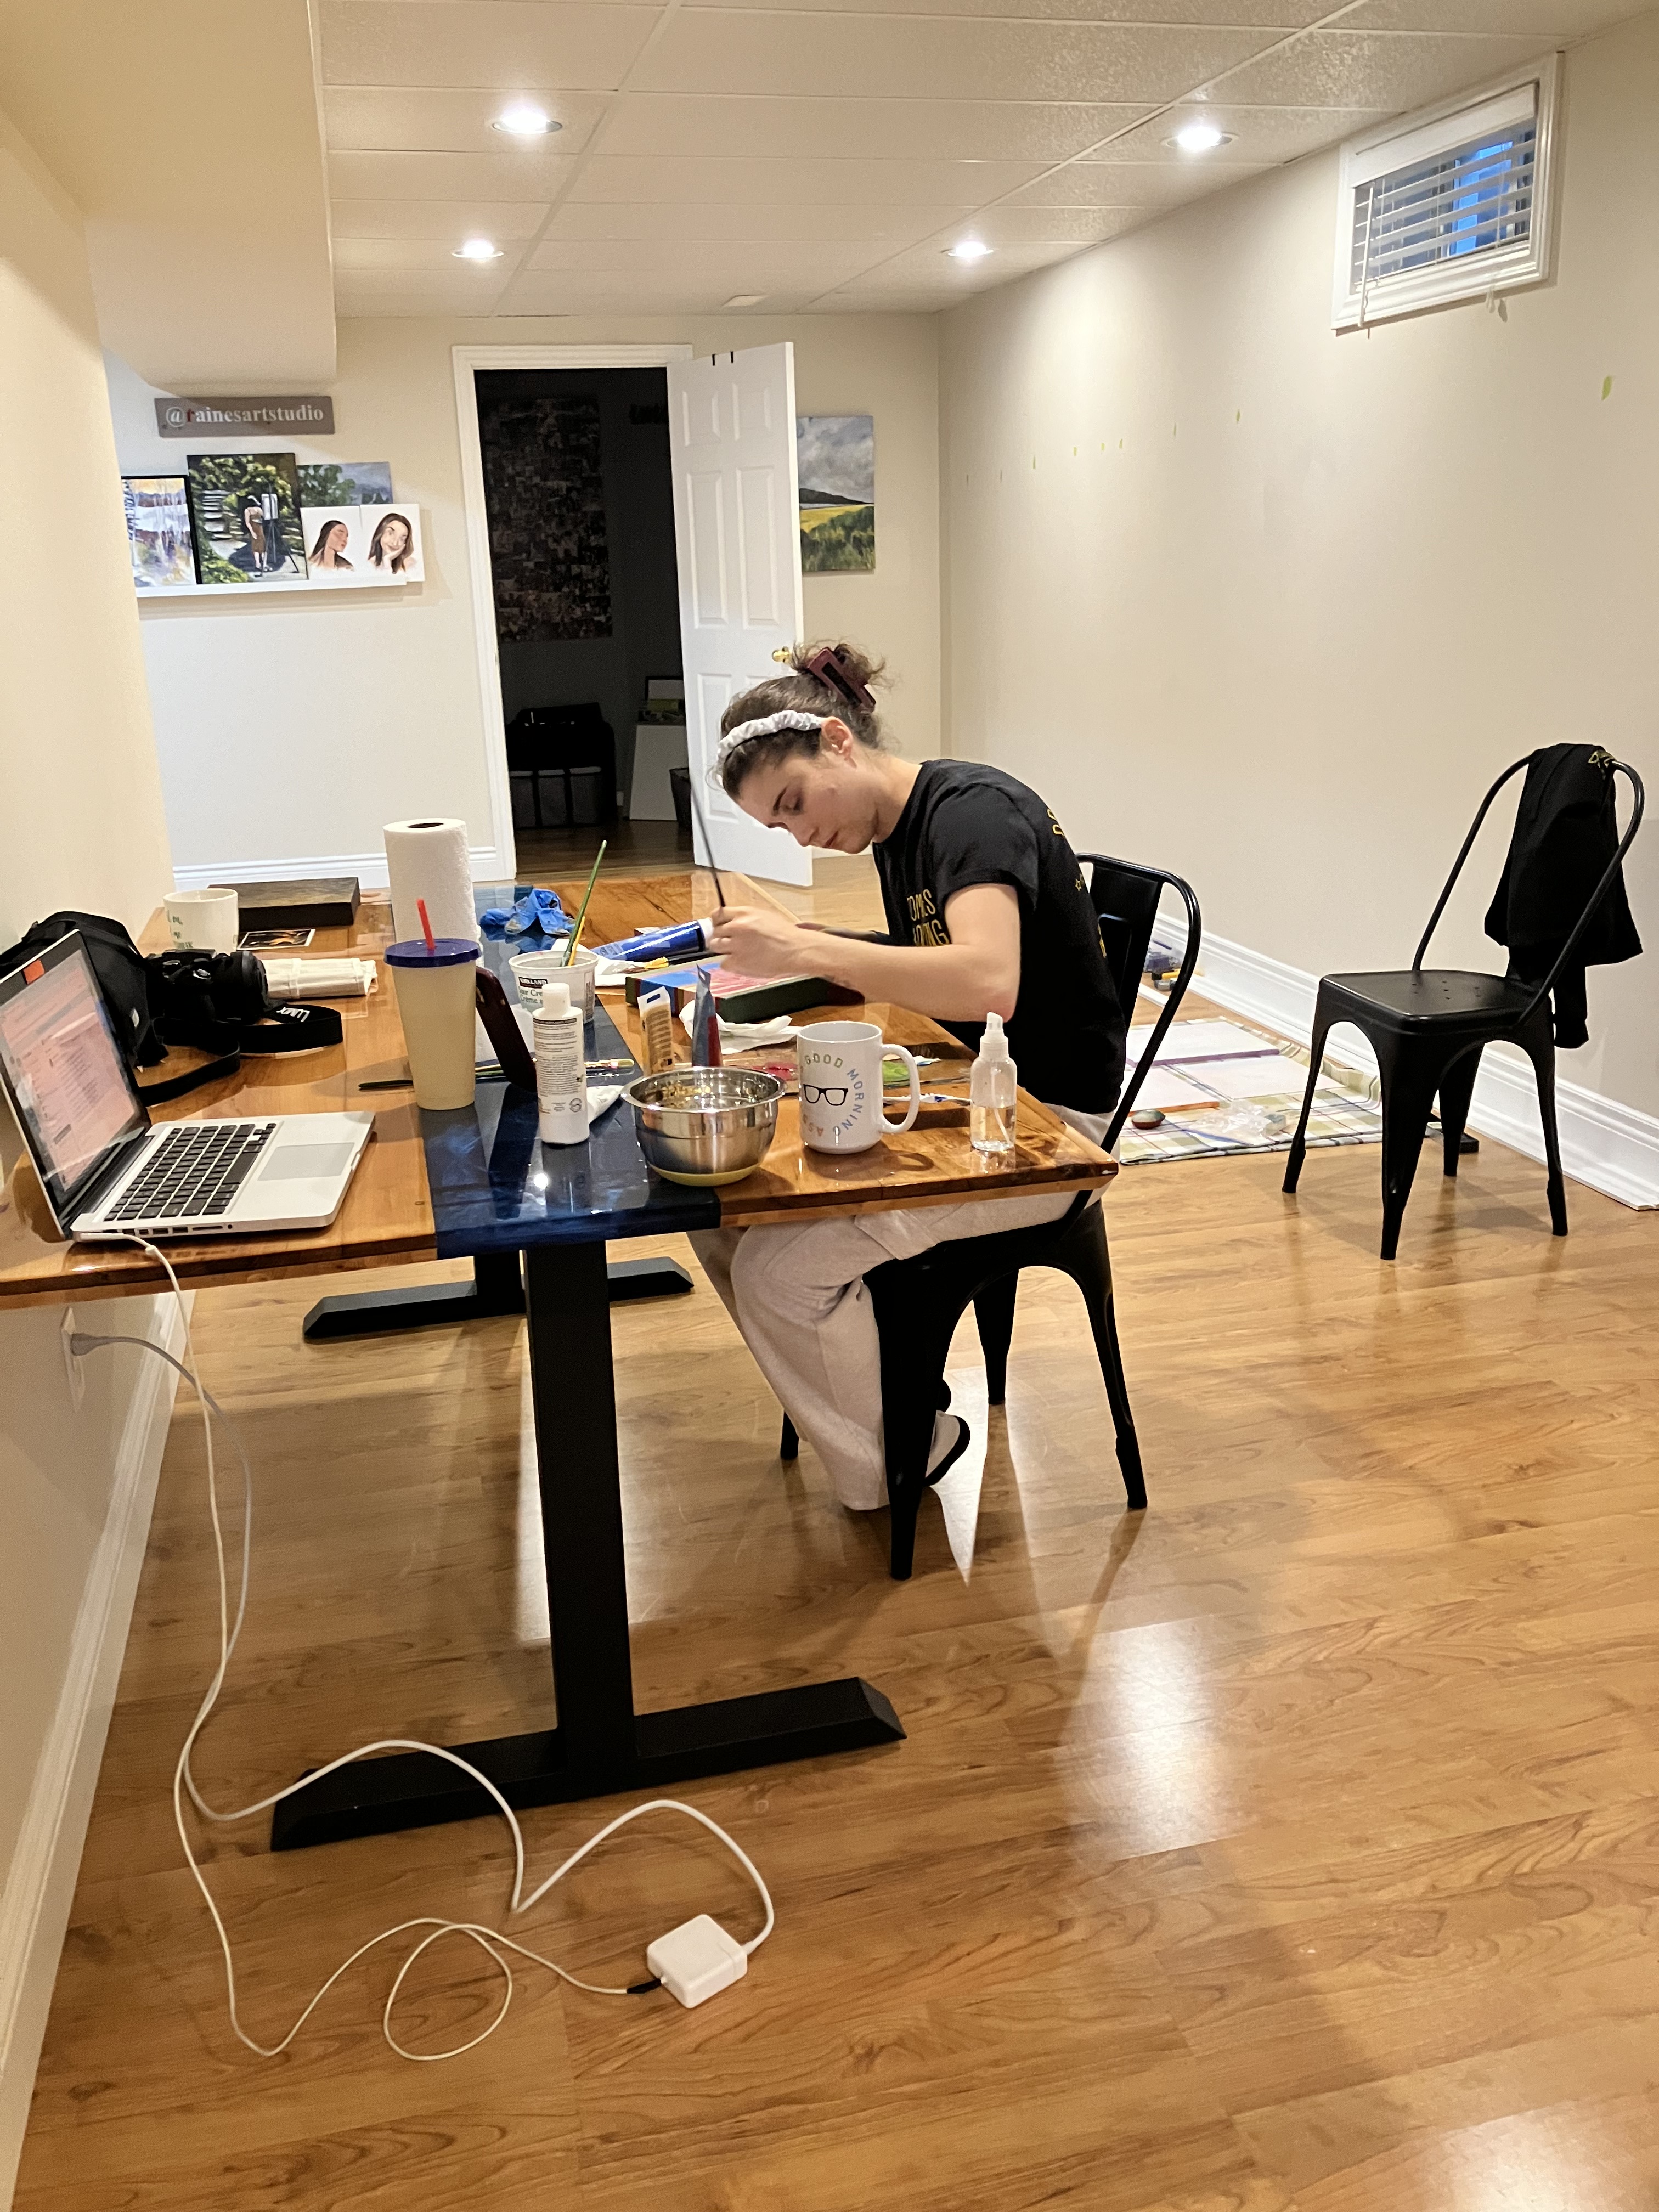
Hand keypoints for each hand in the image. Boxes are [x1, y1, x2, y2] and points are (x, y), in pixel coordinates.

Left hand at [705, 904, 820, 978]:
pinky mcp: (738, 962)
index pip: (717, 914)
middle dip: (721, 937)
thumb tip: (732, 922)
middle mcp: (737, 927)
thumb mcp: (764, 916)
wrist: (796, 950)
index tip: (719, 926)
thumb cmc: (786, 934)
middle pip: (715, 932)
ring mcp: (736, 945)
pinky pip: (723, 963)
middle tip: (731, 942)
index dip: (717, 922)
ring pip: (716, 947)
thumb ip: (746, 917)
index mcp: (745, 913)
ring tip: (737, 953)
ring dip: (724, 950)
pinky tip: (742, 962)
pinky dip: (730, 964)